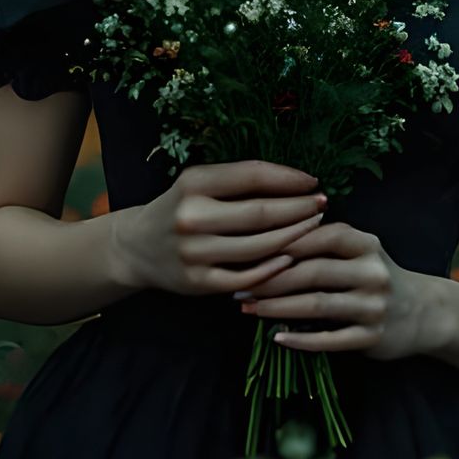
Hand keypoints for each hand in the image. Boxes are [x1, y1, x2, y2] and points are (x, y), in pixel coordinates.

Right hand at [115, 159, 326, 298]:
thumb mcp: (199, 184)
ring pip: (259, 247)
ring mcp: (195, 252)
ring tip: (314, 226)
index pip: (252, 175)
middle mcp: (192, 216)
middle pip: (261, 213)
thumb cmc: (180, 208)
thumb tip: (296, 182)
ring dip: (294, 236)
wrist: (136, 247)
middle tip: (322, 204)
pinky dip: (273, 268)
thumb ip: (238, 183)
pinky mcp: (198, 282)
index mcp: (194, 183)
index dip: (288, 179)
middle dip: (299, 208)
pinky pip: (247, 276)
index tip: (313, 182)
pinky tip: (291, 257)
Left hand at [235, 220, 432, 361]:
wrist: (424, 312)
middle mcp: (372, 272)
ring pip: (317, 305)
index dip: (282, 243)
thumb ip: (325, 241)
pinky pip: (330, 340)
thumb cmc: (375, 275)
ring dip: (278, 308)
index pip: (319, 237)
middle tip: (240, 285)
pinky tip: (277, 337)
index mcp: (366, 244)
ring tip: (249, 309)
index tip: (248, 250)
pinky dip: (301, 340)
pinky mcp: (373, 337)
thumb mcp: (360, 250)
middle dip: (271, 279)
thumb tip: (270, 237)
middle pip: (312, 272)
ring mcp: (373, 306)